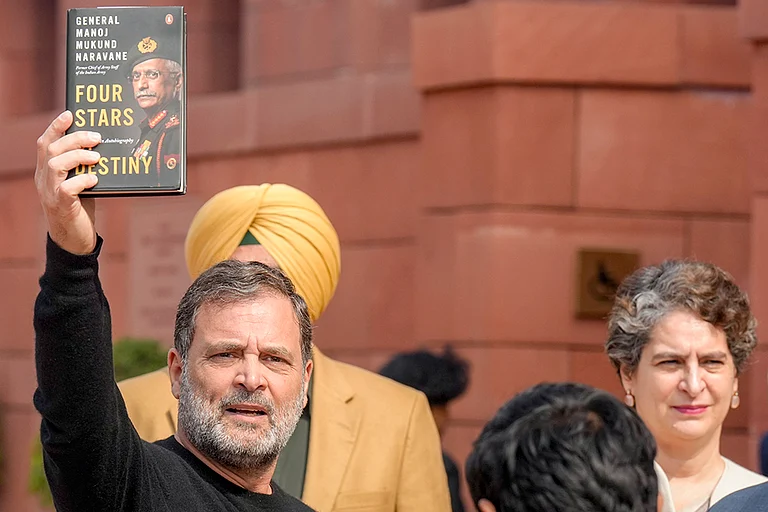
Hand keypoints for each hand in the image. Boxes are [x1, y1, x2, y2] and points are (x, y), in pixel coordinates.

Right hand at [35, 111, 101, 254]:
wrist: (73, 240)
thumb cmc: (79, 208)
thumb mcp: (79, 183)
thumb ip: (82, 168)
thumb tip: (101, 148)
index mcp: (46, 172)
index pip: (45, 143)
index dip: (56, 127)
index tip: (70, 114)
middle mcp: (44, 180)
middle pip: (51, 150)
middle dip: (74, 139)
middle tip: (96, 137)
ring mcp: (50, 193)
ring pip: (55, 165)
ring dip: (77, 157)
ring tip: (97, 157)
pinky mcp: (62, 207)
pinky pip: (67, 189)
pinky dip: (81, 180)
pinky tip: (94, 179)